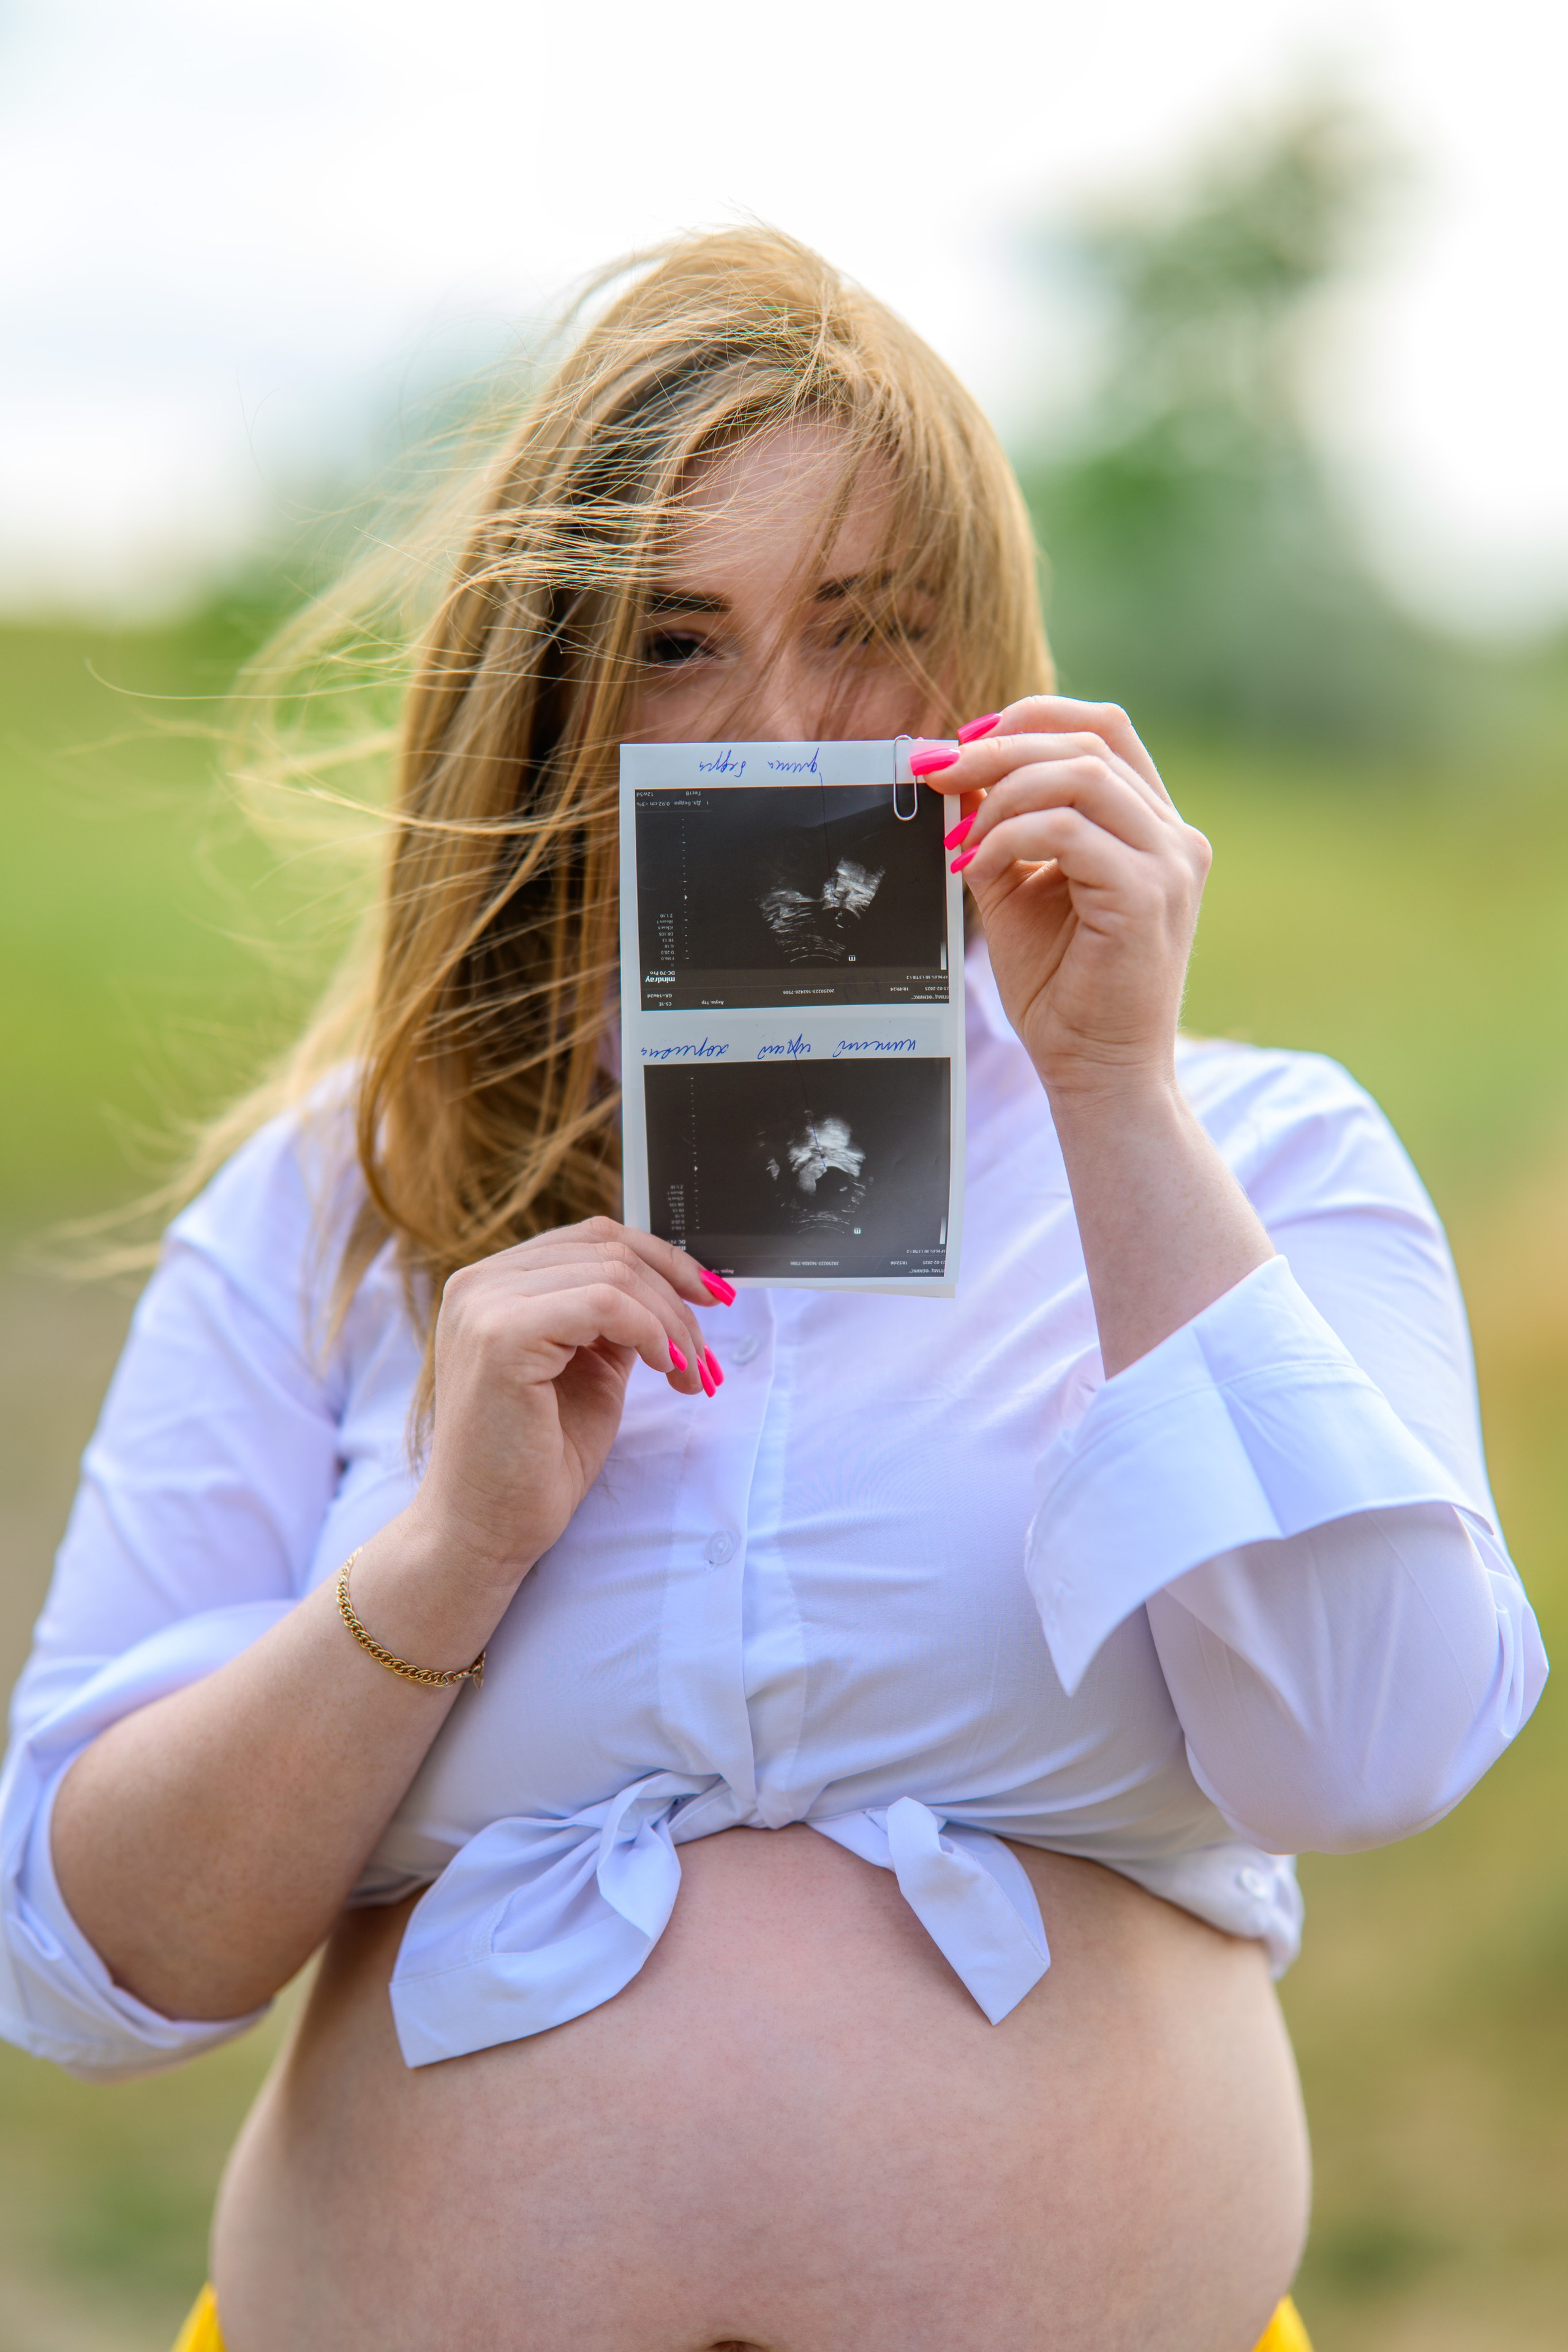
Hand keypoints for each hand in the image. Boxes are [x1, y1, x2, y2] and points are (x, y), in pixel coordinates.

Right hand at [403, 1219, 725, 1588]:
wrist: (487, 1530)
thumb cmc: (536, 1460)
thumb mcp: (589, 1368)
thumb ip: (615, 1319)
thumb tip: (675, 1285)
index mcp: (493, 1285)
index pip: (593, 1237)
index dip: (663, 1258)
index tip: (712, 1294)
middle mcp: (479, 1283)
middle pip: (609, 1249)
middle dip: (676, 1298)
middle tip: (704, 1355)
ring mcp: (484, 1305)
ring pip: (614, 1274)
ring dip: (671, 1321)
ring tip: (688, 1372)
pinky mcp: (501, 1336)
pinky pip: (604, 1303)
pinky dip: (651, 1330)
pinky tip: (664, 1367)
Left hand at [943, 698, 1210, 1100]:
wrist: (1097, 1072)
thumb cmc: (1062, 990)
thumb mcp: (1019, 890)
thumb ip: (998, 829)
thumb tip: (952, 771)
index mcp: (1151, 827)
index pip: (1104, 729)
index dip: (1031, 717)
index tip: (965, 742)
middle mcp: (1174, 837)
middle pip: (1088, 741)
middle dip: (999, 747)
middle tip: (936, 770)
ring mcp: (1169, 864)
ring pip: (1080, 775)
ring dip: (1001, 793)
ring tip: (961, 837)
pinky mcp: (1148, 897)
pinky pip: (1068, 832)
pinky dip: (1009, 837)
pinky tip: (977, 866)